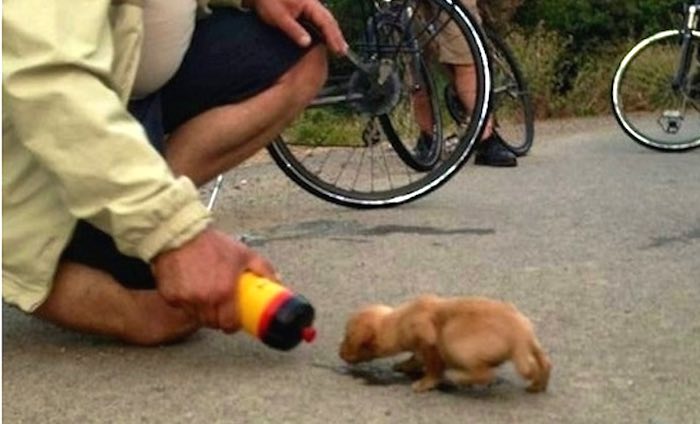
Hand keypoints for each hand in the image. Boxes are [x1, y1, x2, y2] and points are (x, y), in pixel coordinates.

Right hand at [151, 228, 275, 331]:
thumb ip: (263, 269)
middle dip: (218, 317)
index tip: (234, 319)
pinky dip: (186, 301)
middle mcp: (204, 299)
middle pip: (212, 322)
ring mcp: (185, 299)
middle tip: (221, 304)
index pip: (229, 324)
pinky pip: (181, 306)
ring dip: (202, 309)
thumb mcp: (244, 254)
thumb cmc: (212, 244)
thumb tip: (277, 282)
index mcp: (224, 293)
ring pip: (196, 316)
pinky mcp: (170, 296)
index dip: (233, 324)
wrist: (181, 234)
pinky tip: (190, 286)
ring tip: (206, 292)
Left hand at [249, 0, 347, 55]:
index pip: (325, 21)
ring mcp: (309, 7)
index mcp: (309, 4)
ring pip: (325, 21)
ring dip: (332, 34)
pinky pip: (318, 21)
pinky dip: (324, 31)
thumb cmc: (268, 1)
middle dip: (337, 36)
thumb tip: (307, 43)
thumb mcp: (279, 17)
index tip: (338, 49)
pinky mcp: (305, 10)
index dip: (333, 36)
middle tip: (343, 52)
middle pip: (329, 21)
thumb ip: (294, 30)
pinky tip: (326, 39)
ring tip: (338, 48)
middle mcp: (312, 4)